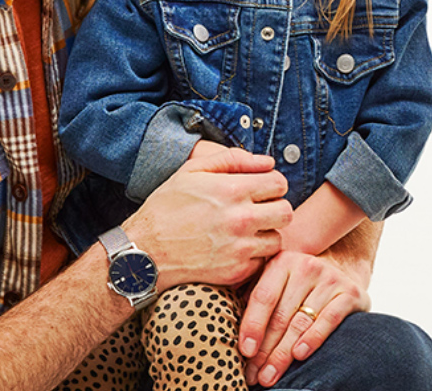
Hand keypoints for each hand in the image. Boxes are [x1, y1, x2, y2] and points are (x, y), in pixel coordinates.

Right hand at [122, 145, 287, 289]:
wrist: (145, 252)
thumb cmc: (166, 208)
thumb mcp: (191, 171)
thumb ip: (232, 159)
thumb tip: (268, 161)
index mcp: (232, 190)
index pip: (279, 183)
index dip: (271, 184)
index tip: (260, 190)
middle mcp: (241, 219)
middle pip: (286, 212)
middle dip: (275, 208)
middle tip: (258, 211)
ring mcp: (240, 248)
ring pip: (278, 238)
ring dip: (266, 234)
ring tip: (246, 232)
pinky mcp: (237, 271)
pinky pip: (262, 261)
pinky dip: (254, 255)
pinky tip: (235, 249)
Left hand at [237, 249, 369, 385]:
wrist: (342, 269)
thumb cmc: (298, 284)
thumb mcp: (276, 281)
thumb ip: (254, 297)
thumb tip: (224, 327)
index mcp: (281, 262)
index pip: (263, 298)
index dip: (252, 326)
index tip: (244, 351)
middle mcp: (306, 267)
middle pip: (281, 315)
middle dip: (265, 349)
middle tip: (255, 374)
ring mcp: (330, 279)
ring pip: (301, 322)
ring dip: (283, 353)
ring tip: (270, 375)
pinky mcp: (351, 293)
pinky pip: (329, 320)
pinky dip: (313, 339)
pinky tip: (299, 355)